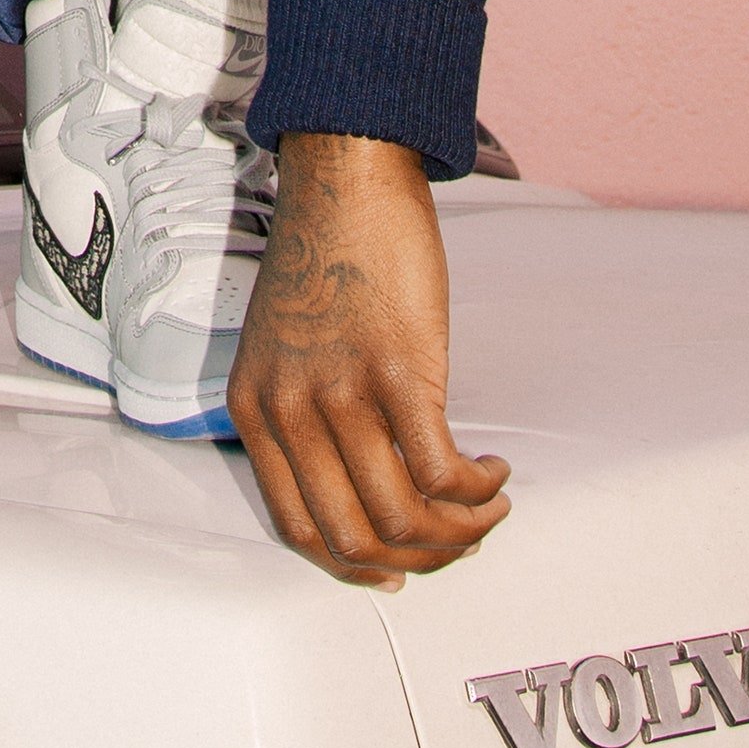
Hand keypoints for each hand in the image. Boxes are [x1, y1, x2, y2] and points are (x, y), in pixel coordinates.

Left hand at [228, 133, 510, 586]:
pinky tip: (493, 474)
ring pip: (401, 517)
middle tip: (456, 541)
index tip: (395, 567)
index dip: (353, 564)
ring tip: (486, 508)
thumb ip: (308, 414)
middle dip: (416, 559)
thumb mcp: (285, 347)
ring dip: (457, 532)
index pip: (296, 528)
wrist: (343, 180)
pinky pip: (441, 471)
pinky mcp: (396, 370)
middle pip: (352, 537)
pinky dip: (476, 492)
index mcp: (254, 409)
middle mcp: (289, 410)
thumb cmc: (324, 256)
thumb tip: (367, 482)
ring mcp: (340, 392)